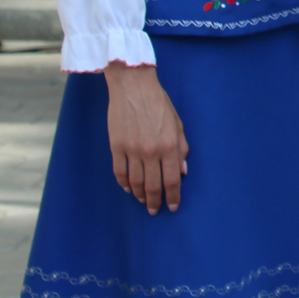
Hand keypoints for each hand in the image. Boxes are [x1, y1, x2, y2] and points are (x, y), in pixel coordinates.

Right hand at [104, 62, 187, 214]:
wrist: (133, 87)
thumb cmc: (159, 104)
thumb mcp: (178, 124)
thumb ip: (181, 149)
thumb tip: (182, 171)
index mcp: (169, 145)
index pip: (172, 180)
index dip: (173, 197)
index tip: (172, 207)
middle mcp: (151, 151)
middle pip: (152, 186)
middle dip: (155, 201)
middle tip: (155, 210)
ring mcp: (131, 150)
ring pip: (135, 182)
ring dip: (140, 195)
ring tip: (143, 201)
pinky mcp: (116, 147)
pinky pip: (119, 172)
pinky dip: (124, 184)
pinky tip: (128, 189)